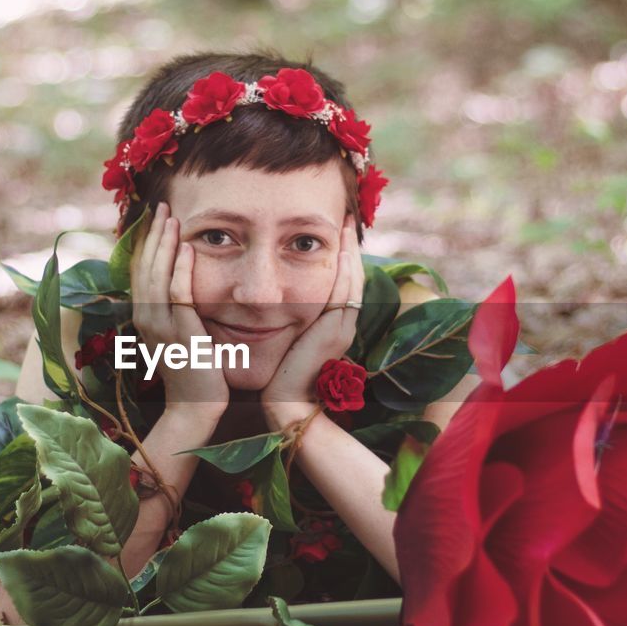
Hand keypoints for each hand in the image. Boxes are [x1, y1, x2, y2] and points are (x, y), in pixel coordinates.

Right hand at [130, 203, 228, 416]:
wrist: (196, 407)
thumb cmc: (194, 372)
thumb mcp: (179, 334)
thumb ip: (176, 310)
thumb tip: (182, 286)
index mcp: (143, 317)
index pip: (140, 271)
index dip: (145, 243)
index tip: (154, 218)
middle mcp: (146, 319)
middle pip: (144, 267)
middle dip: (153, 234)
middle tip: (162, 207)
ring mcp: (161, 326)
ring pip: (157, 275)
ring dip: (164, 243)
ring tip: (172, 217)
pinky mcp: (181, 332)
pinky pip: (178, 293)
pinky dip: (181, 268)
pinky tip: (187, 248)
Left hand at [261, 217, 363, 429]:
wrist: (284, 403)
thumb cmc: (278, 377)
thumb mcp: (287, 342)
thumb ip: (289, 323)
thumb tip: (273, 303)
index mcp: (332, 328)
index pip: (343, 286)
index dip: (343, 260)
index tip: (336, 236)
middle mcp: (342, 326)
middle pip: (353, 278)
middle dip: (350, 249)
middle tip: (347, 222)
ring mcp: (342, 329)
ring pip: (353, 282)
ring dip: (350, 253)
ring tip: (346, 228)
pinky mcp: (335, 333)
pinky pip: (345, 295)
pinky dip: (345, 272)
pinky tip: (342, 251)